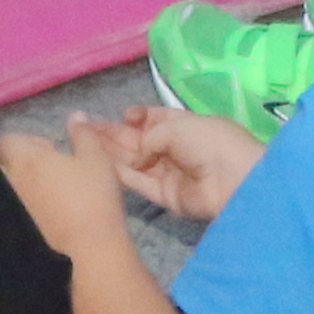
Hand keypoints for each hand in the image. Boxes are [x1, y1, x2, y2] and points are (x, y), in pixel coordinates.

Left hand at [0, 130, 133, 265]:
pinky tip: (65, 204)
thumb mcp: (95, 156)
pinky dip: (40, 199)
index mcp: (28, 161)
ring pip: (18, 185)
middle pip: (9, 164)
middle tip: (57, 161)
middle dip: (28, 159)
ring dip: (34, 179)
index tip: (50, 146)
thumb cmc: (92, 192)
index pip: (4, 143)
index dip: (23, 139)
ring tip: (63, 182)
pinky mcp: (31, 225)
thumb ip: (82, 133)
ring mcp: (22, 206)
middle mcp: (17, 183)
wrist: (92, 241)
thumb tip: (75, 115)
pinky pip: (27, 204)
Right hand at [89, 104, 263, 223]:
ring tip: (81, 141)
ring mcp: (169, 173)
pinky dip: (120, 173)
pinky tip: (98, 163)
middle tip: (82, 126)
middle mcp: (175, 148)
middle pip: (138, 140)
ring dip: (109, 152)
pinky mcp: (164, 196)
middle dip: (113, 133)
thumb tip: (137, 156)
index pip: (155, 119)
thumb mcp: (176, 127)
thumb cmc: (209, 141)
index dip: (137, 117)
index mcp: (184, 125)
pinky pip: (138, 182)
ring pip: (134, 161)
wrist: (232, 180)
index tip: (123, 116)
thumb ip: (148, 138)